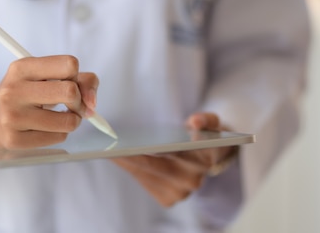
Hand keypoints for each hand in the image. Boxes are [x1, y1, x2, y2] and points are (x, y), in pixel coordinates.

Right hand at [0, 55, 98, 148]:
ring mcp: (12, 117)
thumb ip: (82, 80)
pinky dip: (59, 133)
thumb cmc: (27, 92)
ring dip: (71, 120)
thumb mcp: (46, 75)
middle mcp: (13, 90)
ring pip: (69, 121)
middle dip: (78, 101)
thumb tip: (93, 105)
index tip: (69, 82)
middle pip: (71, 92)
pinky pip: (58, 138)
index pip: (69, 64)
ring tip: (58, 117)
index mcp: (21, 67)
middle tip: (70, 104)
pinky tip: (44, 128)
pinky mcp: (15, 140)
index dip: (76, 76)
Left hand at [112, 113, 235, 206]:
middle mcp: (193, 179)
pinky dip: (131, 169)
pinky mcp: (168, 199)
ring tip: (109, 147)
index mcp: (206, 158)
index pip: (175, 152)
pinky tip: (118, 157)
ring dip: (126, 161)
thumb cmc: (202, 135)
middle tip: (110, 143)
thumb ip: (206, 119)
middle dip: (131, 154)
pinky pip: (144, 183)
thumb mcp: (211, 122)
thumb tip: (195, 122)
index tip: (130, 142)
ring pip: (146, 175)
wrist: (209, 158)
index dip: (152, 147)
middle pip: (155, 166)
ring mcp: (180, 192)